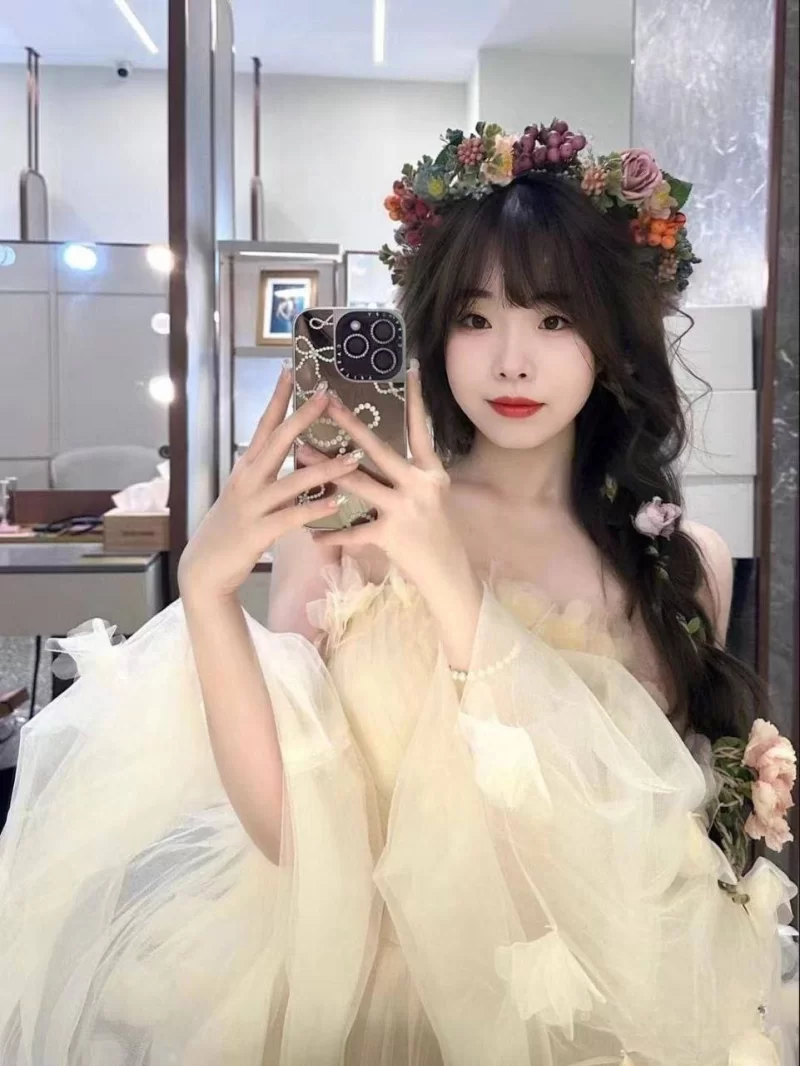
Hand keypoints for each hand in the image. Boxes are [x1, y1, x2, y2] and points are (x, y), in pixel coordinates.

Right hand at [177, 374, 361, 602]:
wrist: (205, 567)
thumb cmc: (231, 528)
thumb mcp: (246, 493)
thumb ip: (266, 473)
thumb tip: (290, 453)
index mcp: (246, 467)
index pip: (263, 425)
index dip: (276, 398)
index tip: (289, 370)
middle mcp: (247, 480)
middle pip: (278, 442)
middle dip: (303, 417)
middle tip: (327, 396)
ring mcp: (252, 505)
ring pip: (293, 481)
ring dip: (326, 469)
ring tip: (353, 457)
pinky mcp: (258, 531)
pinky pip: (292, 517)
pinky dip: (315, 509)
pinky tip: (337, 504)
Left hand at [299, 362, 482, 666]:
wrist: (449, 575)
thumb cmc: (436, 534)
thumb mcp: (430, 497)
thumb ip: (406, 476)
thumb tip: (371, 455)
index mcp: (432, 472)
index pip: (420, 429)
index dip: (415, 399)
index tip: (406, 368)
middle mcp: (420, 485)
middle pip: (379, 450)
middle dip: (350, 427)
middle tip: (326, 405)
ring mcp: (406, 509)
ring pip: (359, 484)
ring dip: (326, 471)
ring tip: (300, 457)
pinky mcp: (392, 536)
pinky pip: (354, 533)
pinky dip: (333, 537)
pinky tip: (313, 538)